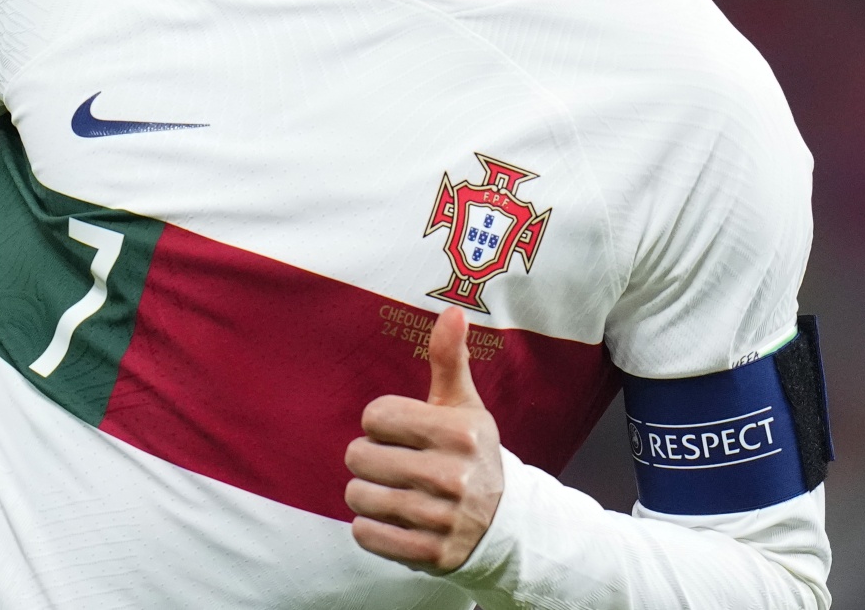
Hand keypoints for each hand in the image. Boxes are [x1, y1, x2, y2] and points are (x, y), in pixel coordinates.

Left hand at [345, 306, 503, 572]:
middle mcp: (453, 477)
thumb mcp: (464, 406)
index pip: (374, 416)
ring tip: (393, 491)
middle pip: (359, 456)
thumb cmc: (471, 453)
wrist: (506, 524)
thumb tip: (453, 310)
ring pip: (358, 495)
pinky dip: (370, 527)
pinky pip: (366, 534)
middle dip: (369, 458)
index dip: (380, 423)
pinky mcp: (431, 555)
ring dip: (366, 493)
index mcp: (459, 433)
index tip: (402, 432)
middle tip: (395, 464)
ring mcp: (442, 519)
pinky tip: (393, 519)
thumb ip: (451, 359)